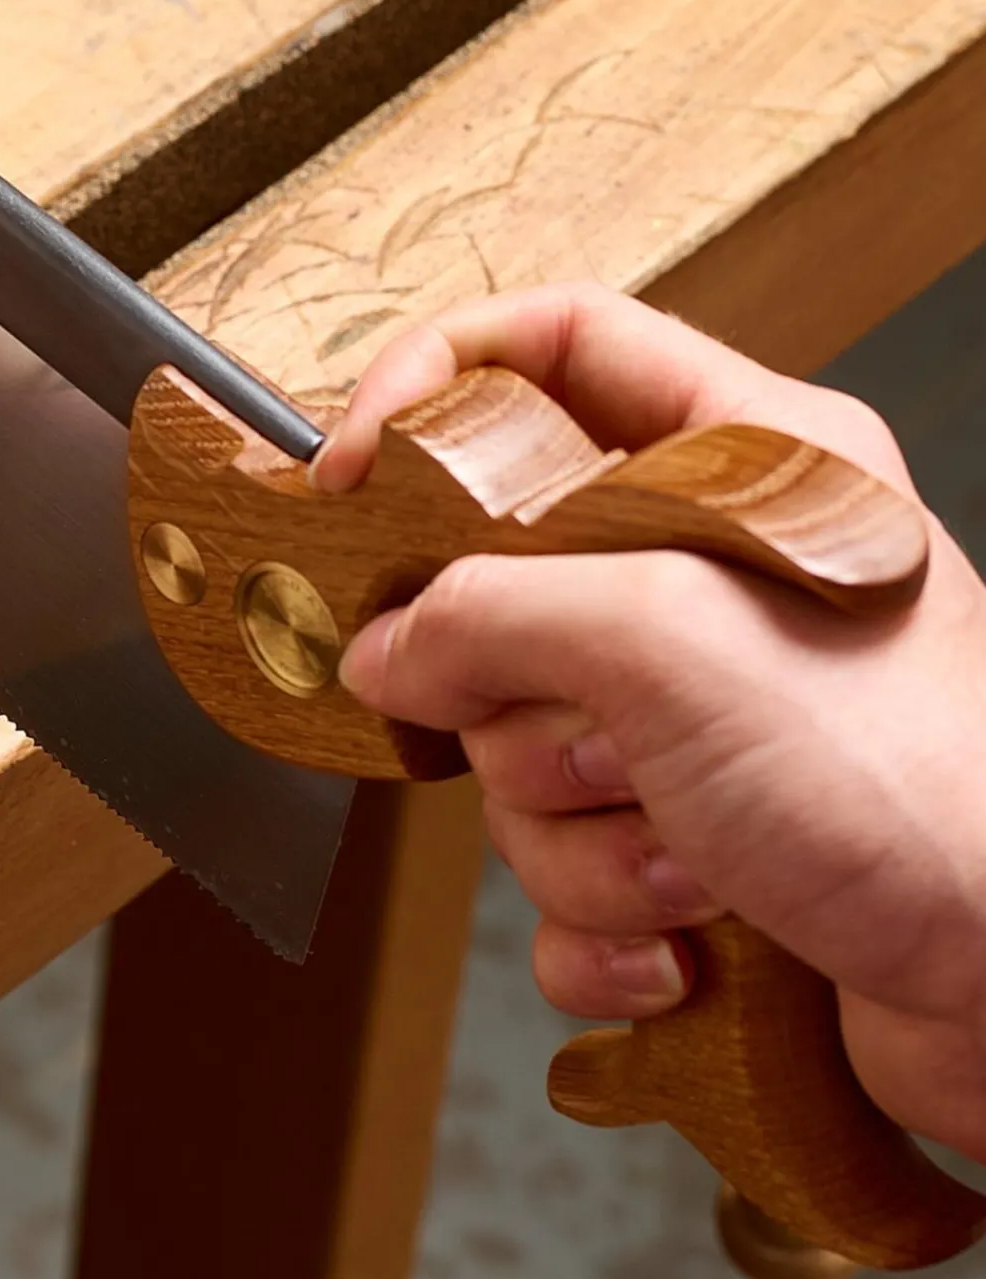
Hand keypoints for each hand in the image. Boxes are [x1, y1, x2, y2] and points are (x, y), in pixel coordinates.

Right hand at [314, 286, 985, 1162]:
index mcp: (750, 464)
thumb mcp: (670, 641)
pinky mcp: (691, 838)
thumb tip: (386, 646)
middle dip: (520, 698)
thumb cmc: (926, 788)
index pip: (558, 342)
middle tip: (603, 735)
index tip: (352, 470)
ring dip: (576, 829)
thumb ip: (489, 612)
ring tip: (692, 855)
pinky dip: (600, 920)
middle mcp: (719, 576)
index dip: (435, 383)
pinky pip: (557, 867)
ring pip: (516, 744)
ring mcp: (703, 713)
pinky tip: (686, 936)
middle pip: (499, 580)